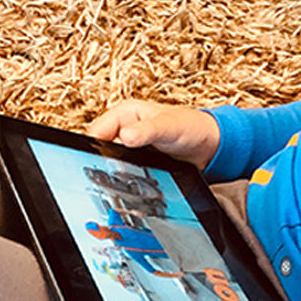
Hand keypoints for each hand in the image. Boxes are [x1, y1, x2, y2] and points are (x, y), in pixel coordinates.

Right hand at [89, 100, 220, 170]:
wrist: (208, 146)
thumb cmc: (191, 127)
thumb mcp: (169, 127)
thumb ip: (148, 131)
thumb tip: (125, 136)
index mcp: (124, 114)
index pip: (96, 132)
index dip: (92, 148)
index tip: (97, 164)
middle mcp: (123, 129)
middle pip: (99, 149)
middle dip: (102, 163)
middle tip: (111, 178)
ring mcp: (128, 146)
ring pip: (109, 162)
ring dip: (113, 173)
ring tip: (123, 182)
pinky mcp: (135, 161)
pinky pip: (122, 171)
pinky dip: (124, 179)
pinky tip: (131, 186)